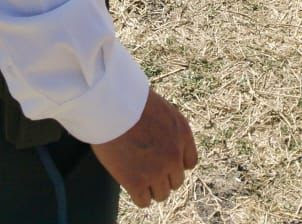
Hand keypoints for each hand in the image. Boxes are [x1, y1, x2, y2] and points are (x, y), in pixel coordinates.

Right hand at [91, 86, 197, 207]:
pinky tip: (131, 186)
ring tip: (138, 177)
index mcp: (182, 132)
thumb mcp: (159, 109)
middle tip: (148, 169)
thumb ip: (166, 129)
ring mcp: (157, 171)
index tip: (164, 163)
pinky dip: (138, 196)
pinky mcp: (137, 182)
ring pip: (162, 194)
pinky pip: (144, 201)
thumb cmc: (129, 100)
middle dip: (163, 177)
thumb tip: (161, 144)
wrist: (111, 106)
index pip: (190, 162)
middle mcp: (174, 154)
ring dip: (151, 188)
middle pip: (176, 181)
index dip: (176, 164)